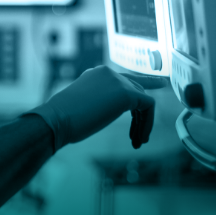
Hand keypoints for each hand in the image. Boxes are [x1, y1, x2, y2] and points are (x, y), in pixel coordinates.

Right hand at [26, 66, 168, 150]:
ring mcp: (117, 81)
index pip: (124, 79)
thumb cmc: (64, 119)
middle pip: (137, 89)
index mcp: (96, 73)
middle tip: (140, 137)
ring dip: (143, 123)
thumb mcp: (85, 104)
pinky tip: (140, 138)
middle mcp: (108, 72)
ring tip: (138, 142)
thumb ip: (100, 100)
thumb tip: (108, 109)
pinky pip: (148, 106)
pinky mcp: (126, 93)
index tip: (159, 84)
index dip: (140, 86)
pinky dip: (147, 124)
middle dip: (141, 115)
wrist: (57, 119)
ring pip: (143, 99)